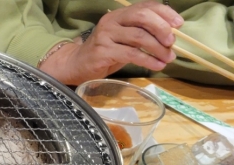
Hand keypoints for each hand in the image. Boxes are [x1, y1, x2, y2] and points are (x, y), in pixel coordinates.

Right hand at [39, 1, 182, 84]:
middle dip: (162, 29)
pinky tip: (156, 65)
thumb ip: (143, 33)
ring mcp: (106, 36)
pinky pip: (131, 54)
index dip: (165, 13)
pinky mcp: (103, 52)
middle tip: (172, 42)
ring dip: (158, 49)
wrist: (77, 65)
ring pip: (139, 37)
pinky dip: (148, 60)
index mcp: (119, 14)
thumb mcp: (125, 38)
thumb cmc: (106, 51)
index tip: (178, 24)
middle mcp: (112, 21)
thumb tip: (171, 37)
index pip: (146, 6)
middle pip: (142, 18)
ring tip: (168, 58)